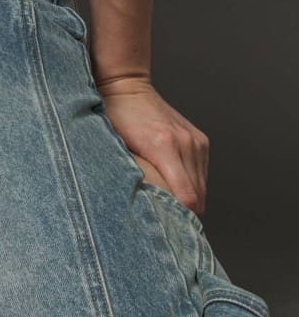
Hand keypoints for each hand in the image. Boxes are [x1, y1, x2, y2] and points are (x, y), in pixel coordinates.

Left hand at [96, 75, 209, 216]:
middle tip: (165, 225)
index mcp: (163, 145)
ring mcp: (195, 140)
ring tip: (168, 207)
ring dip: (190, 199)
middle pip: (198, 196)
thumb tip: (134, 208)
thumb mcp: (115, 149)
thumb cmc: (114, 118)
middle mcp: (184, 143)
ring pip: (202, 187)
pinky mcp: (199, 140)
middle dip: (185, 213)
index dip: (180, 218)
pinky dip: (192, 184)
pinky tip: (173, 186)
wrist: (126, 86)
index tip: (167, 230)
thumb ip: (128, 176)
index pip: (187, 197)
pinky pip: (201, 173)